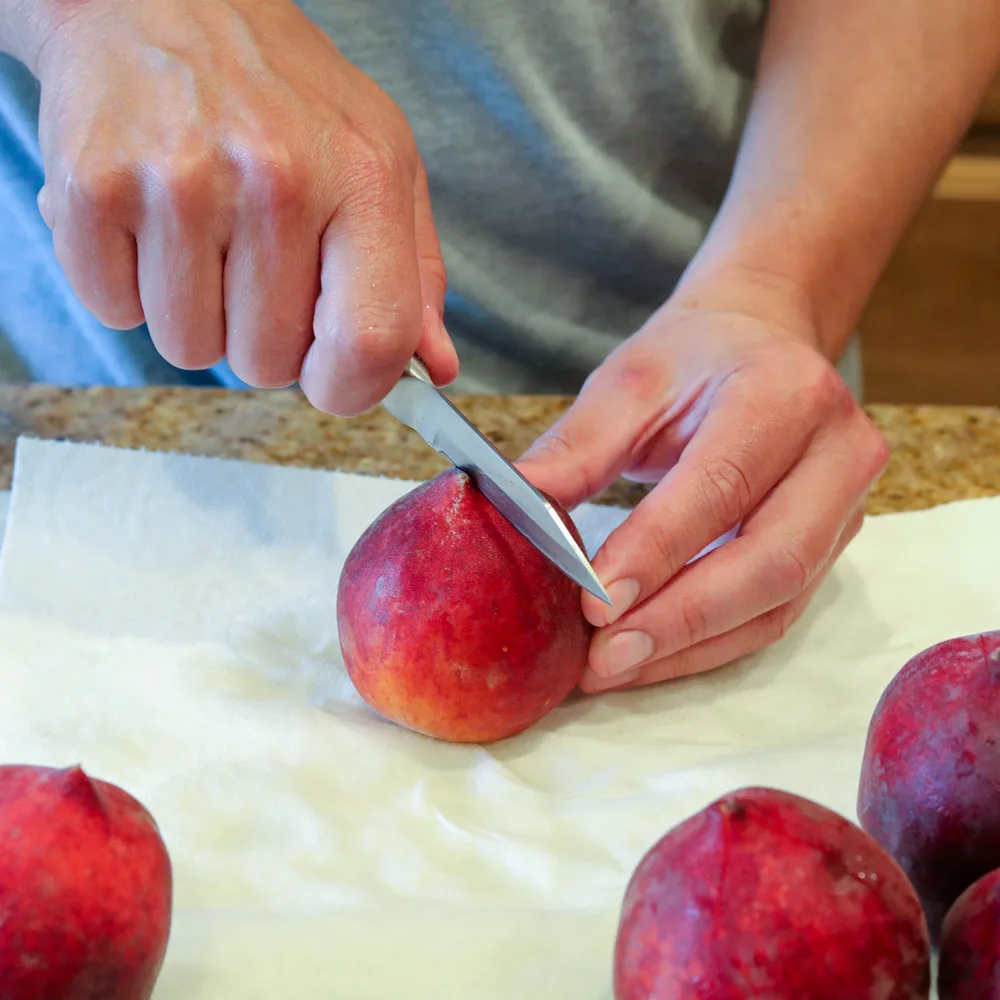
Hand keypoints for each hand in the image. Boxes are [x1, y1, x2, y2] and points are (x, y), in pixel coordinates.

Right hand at [31, 0, 456, 412]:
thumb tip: (434, 367)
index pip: (370, 343)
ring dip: (198, 315)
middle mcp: (273, 179)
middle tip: (257, 267)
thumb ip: (414, 277)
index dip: (351, 388)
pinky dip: (130, 288)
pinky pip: (114, 312)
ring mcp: (177, 183)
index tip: (332, 377)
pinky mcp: (92, 188)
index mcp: (361, 180)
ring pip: (190, 348)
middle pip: (268, 363)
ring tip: (206, 238)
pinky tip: (152, 227)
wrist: (166, 0)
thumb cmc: (287, 95)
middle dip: (263, 337)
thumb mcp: (383, 166)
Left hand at [517, 274, 888, 692]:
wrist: (762, 342)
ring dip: (691, 646)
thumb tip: (511, 514)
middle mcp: (837, 452)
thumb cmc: (692, 360)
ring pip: (776, 602)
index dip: (658, 551)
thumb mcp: (629, 384)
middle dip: (680, 618)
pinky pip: (775, 615)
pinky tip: (651, 659)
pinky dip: (709, 646)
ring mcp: (846, 507)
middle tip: (603, 657)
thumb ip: (576, 449)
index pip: (722, 485)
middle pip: (769, 559)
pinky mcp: (833, 548)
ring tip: (613, 669)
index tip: (596, 602)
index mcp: (786, 392)